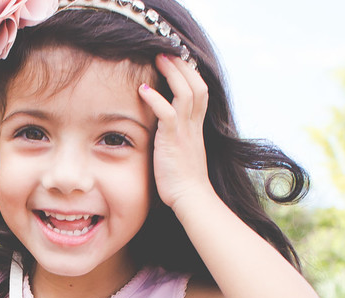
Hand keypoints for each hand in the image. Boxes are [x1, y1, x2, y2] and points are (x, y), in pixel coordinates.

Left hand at [138, 54, 212, 209]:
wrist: (191, 198)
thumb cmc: (183, 182)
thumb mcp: (182, 154)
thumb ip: (176, 139)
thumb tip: (163, 133)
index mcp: (196, 127)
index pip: (200, 91)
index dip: (191, 74)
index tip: (178, 62)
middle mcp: (194, 125)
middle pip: (196, 84)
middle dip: (183, 66)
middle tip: (166, 52)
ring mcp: (185, 131)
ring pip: (186, 92)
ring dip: (172, 73)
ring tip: (158, 59)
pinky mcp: (173, 140)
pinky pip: (168, 113)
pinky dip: (156, 99)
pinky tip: (143, 90)